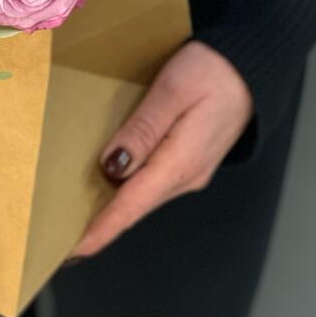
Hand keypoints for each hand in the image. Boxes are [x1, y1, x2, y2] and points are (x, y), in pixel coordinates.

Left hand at [72, 40, 252, 257]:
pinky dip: (128, 188)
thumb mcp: (171, 91)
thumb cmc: (213, 70)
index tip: (72, 250)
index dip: (101, 229)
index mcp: (180, 161)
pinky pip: (153, 180)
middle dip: (101, 223)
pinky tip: (110, 183)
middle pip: (135, 205)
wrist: (252, 65)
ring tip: (78, 212)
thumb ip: (142, 128)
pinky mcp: (190, 158)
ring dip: (113, 206)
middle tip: (63, 235)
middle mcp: (186, 175)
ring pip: (143, 194)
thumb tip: (112, 164)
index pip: (132, 205)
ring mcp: (190, 169)